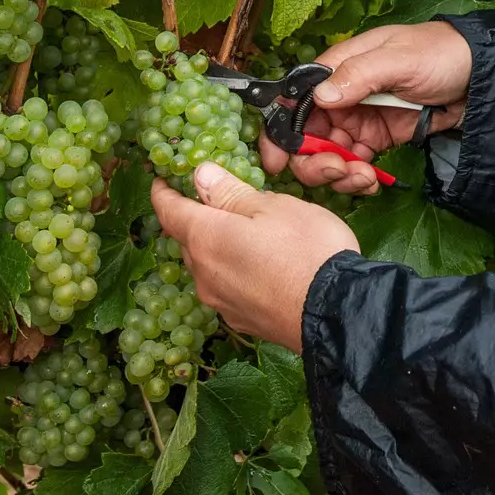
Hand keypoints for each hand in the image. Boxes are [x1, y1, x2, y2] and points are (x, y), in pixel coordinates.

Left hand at [150, 164, 358, 351]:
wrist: (334, 313)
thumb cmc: (305, 250)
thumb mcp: (272, 207)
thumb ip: (231, 192)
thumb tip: (200, 175)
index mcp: (206, 237)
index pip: (169, 211)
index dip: (162, 193)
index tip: (161, 181)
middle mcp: (203, 273)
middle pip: (187, 240)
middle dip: (193, 220)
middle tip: (208, 202)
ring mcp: (220, 301)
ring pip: (206, 267)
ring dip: (213, 249)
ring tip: (238, 235)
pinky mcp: (241, 320)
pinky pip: (225, 289)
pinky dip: (231, 272)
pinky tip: (255, 268)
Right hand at [263, 21, 471, 195]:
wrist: (481, 74)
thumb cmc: (439, 53)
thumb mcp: (399, 59)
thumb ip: (359, 75)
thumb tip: (320, 96)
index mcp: (338, 69)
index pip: (294, 101)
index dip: (280, 132)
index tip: (278, 161)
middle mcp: (341, 96)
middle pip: (306, 136)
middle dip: (314, 161)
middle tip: (338, 171)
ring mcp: (359, 120)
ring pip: (328, 155)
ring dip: (338, 174)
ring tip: (363, 179)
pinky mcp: (378, 139)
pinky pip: (355, 164)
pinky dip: (357, 178)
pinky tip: (371, 183)